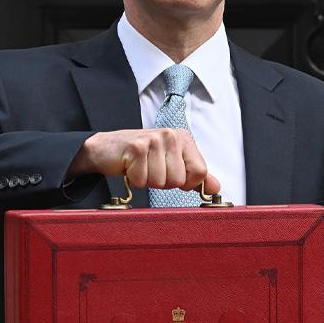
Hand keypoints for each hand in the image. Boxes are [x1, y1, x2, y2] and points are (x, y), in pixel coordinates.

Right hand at [67, 129, 220, 193]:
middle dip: (163, 182)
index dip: (186, 182)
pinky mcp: (136, 148)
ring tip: (140, 167)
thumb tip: (216, 187)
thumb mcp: (171, 163)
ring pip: (161, 182)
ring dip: (147, 180)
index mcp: (184, 138)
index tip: (170, 173)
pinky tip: (130, 166)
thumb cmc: (141, 157)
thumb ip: (195, 175)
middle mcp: (171, 135)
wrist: (107, 148)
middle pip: (179, 180)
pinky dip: (134, 179)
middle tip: (150, 168)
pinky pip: (142, 180)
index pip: (200, 172)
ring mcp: (154, 140)